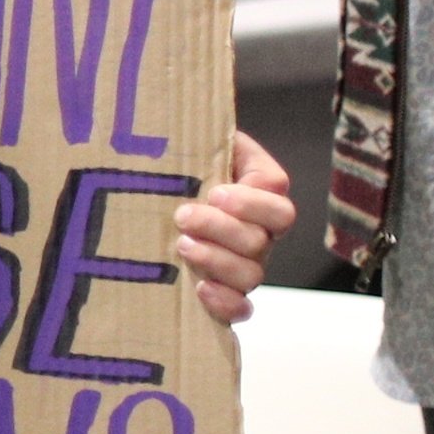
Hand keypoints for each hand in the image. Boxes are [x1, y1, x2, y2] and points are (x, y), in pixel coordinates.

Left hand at [173, 131, 298, 323]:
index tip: (215, 192)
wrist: (156, 196)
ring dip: (217, 261)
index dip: (251, 201)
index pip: (277, 200)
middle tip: (183, 217)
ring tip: (182, 246)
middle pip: (260, 239)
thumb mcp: (198, 143)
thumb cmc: (180, 167)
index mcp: (259, 195)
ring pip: (252, 274)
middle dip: (221, 228)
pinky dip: (227, 304)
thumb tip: (202, 123)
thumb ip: (210, 136)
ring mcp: (245, 265)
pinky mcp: (225, 292)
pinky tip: (201, 288)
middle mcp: (260, 233)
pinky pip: (242, 309)